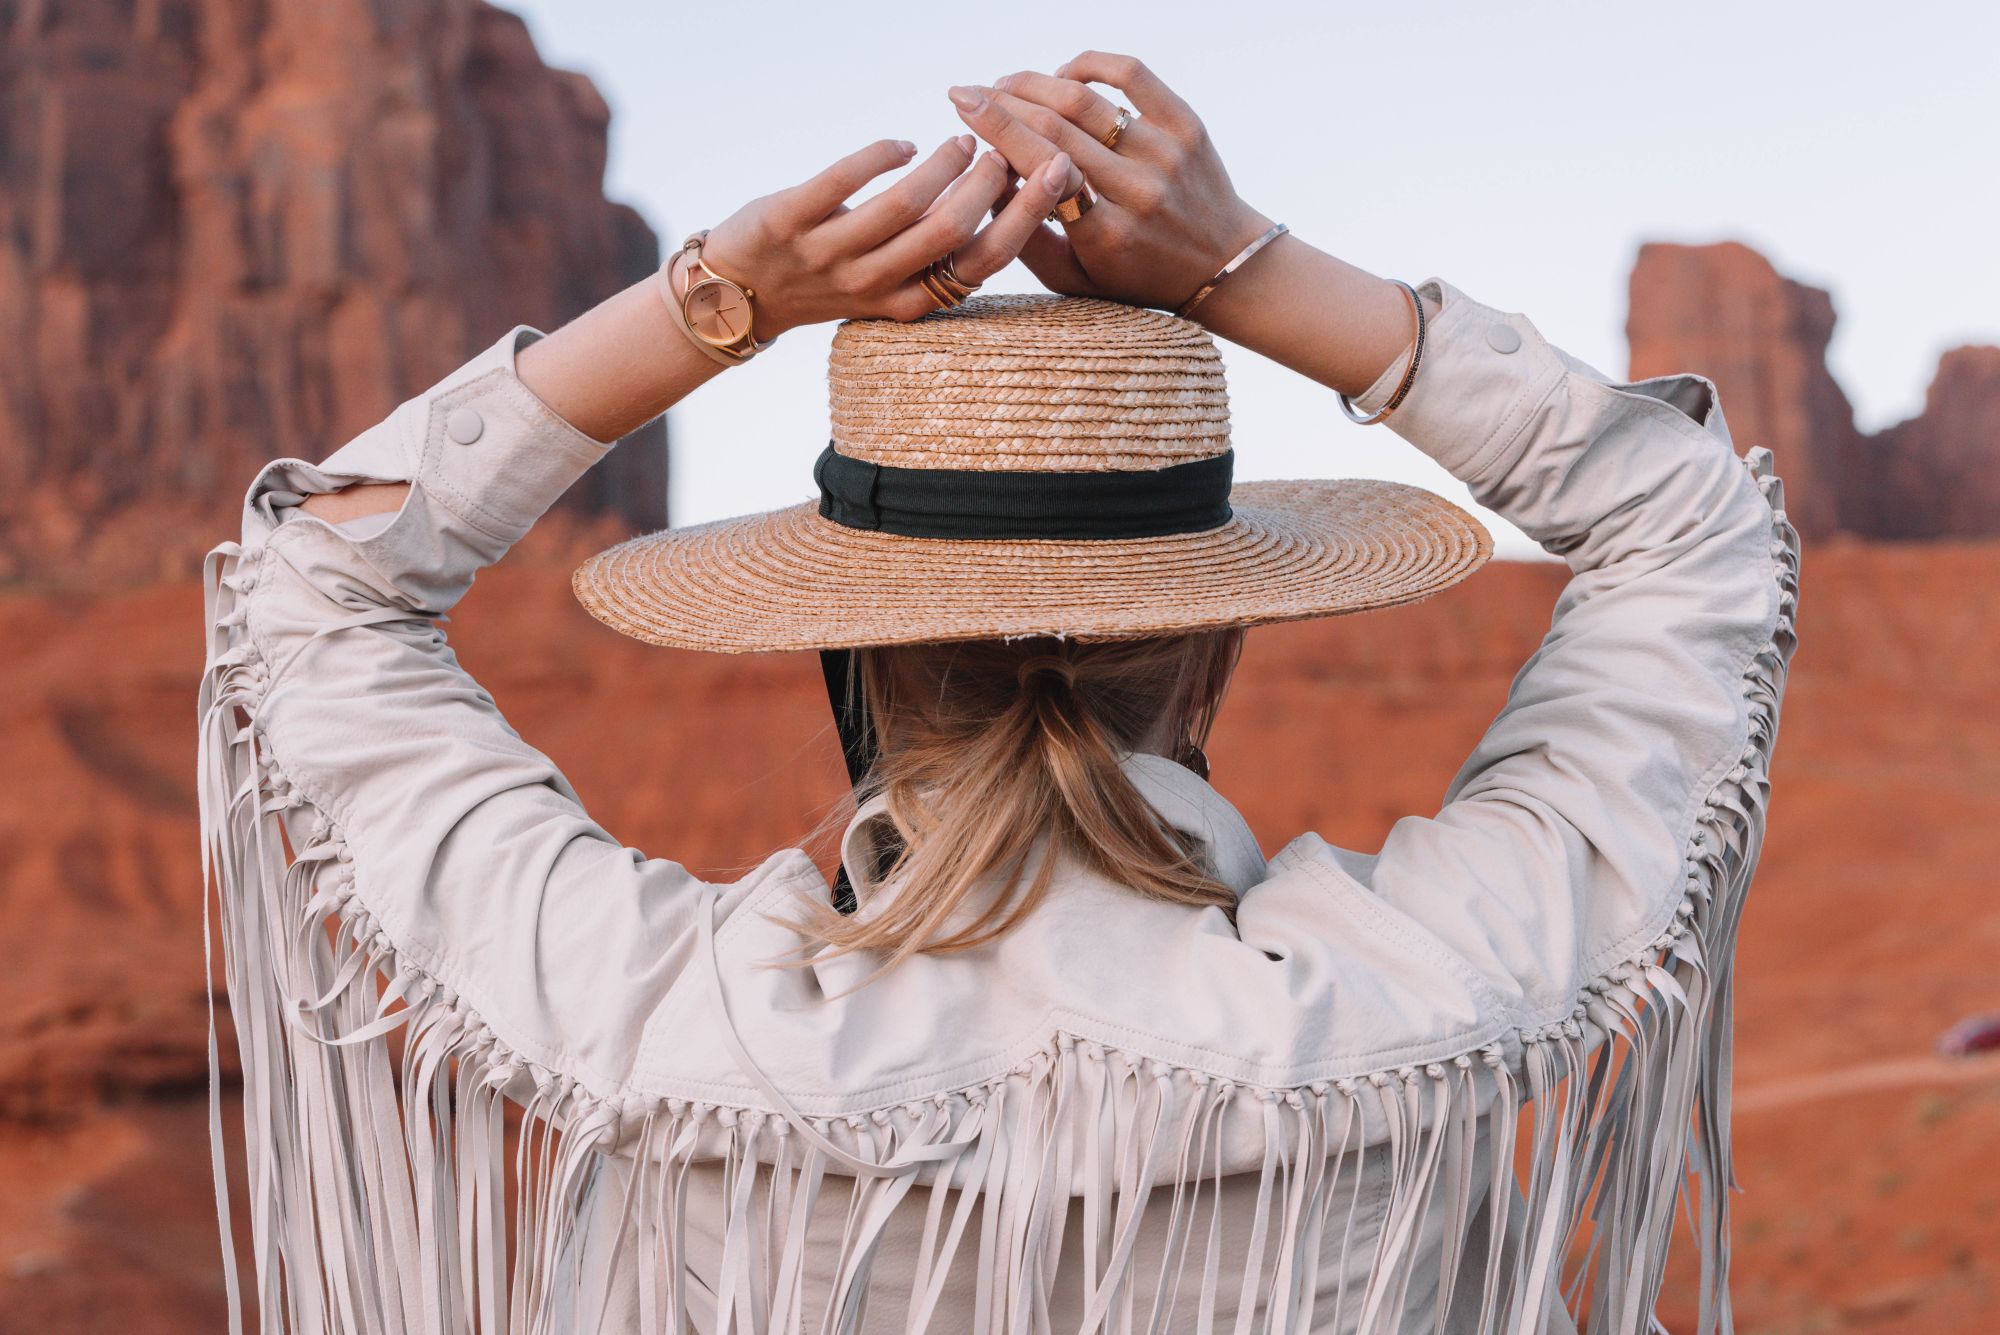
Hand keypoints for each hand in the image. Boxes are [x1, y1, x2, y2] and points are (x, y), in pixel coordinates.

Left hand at [693, 136, 1072, 338]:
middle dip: (992, 183)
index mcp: (905, 305)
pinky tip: (903, 146)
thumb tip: (998, 205)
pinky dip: (884, 152)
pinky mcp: (786, 220)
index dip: (1025, 218)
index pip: (980, 264)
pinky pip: (844, 177)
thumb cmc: (826, 280)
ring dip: (945, 162)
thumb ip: (931, 257)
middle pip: (950, 232)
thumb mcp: (886, 286)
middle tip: (1009, 149)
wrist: (734, 297)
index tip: (1056, 174)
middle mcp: (869, 285)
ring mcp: (826, 254)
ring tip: (963, 140)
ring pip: (904, 203)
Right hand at [946, 53, 1272, 311]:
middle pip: (1056, 128)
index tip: (961, 104)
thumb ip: (1025, 239)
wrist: (1221, 265)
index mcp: (1107, 234)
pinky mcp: (1187, 125)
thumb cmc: (1134, 275)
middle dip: (1003, 102)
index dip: (996, 129)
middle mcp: (1139, 191)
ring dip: (1036, 83)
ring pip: (1086, 100)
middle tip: (970, 91)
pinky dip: (1088, 65)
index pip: (1042, 167)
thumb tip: (988, 180)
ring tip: (1007, 85)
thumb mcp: (1074, 279)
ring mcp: (1166, 153)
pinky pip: (1131, 74)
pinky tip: (1062, 75)